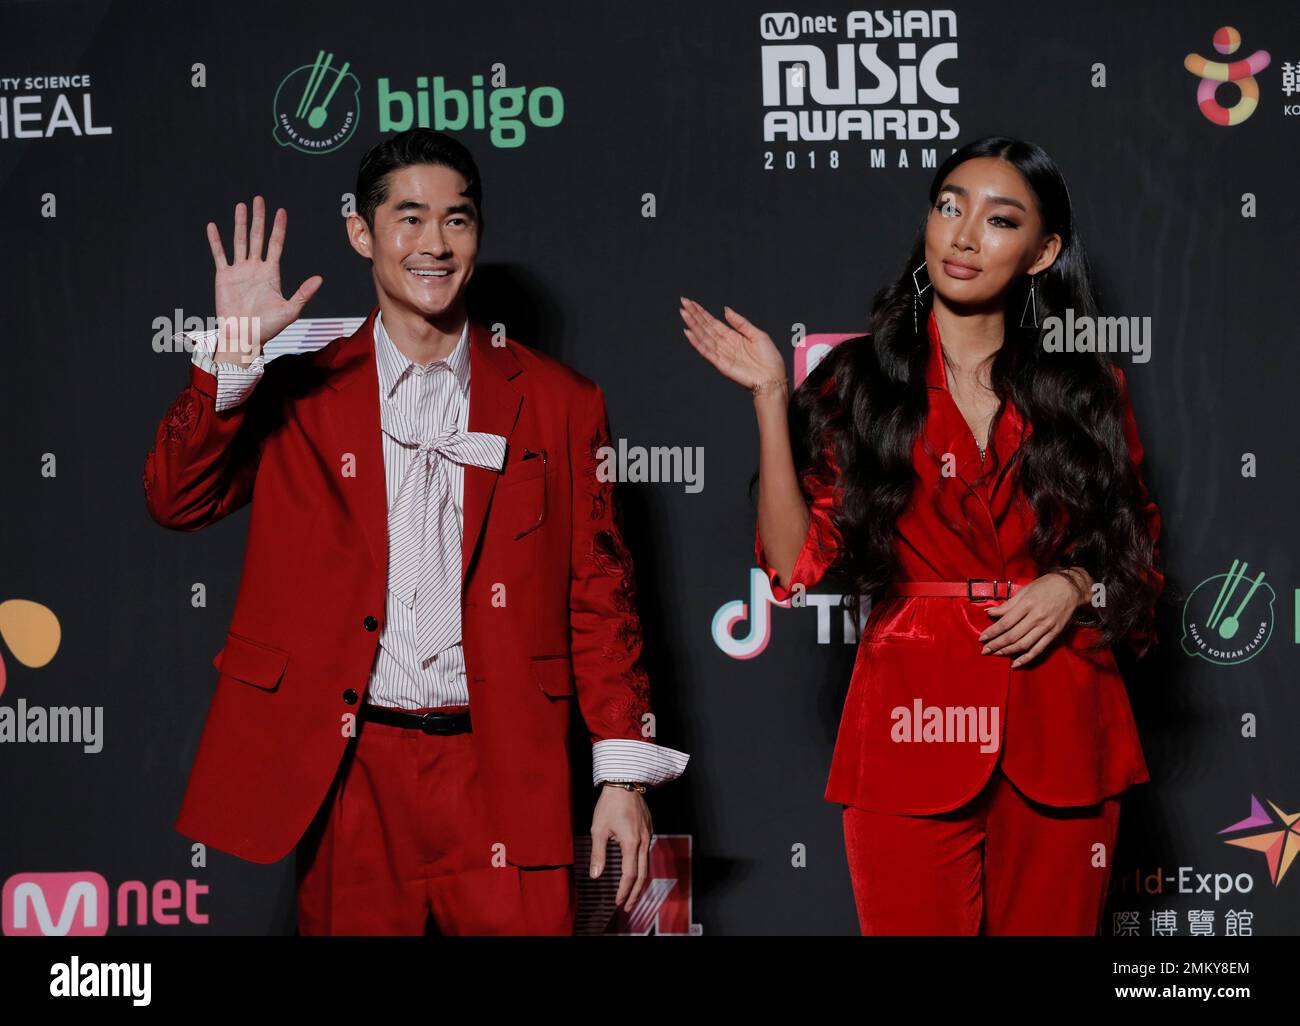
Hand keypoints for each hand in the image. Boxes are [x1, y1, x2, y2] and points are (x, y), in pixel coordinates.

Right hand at [207, 195, 322, 365]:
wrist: (245, 337)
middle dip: (259, 218)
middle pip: (258, 237)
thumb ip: (303, 293)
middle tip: (259, 199)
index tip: (281, 211)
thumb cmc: (268, 328)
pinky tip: (213, 226)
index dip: (279, 228)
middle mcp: (256, 268)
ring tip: (240, 206)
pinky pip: (219, 255)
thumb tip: (319, 279)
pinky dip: (215, 241)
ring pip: (239, 241)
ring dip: (239, 224)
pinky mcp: (224, 276)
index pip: (276, 245)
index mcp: (271, 273)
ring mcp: (239, 271)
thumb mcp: (290, 310)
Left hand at [589, 784, 652, 910]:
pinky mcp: (649, 830)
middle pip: (643, 874)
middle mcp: (643, 841)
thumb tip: (595, 875)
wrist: (624, 782)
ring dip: (639, 882)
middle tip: (628, 907)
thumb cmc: (609, 804)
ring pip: (647, 865)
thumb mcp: (598, 829)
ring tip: (632, 894)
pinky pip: (647, 853)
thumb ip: (598, 854)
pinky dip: (642, 868)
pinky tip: (635, 871)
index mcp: (631, 843)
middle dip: (635, 893)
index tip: (618, 902)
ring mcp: (648, 835)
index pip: (630, 875)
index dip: (624, 891)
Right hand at [679, 297, 785, 390]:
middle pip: (705, 327)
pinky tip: (689, 333)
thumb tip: (725, 310)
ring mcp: (721, 354)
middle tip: (683, 302)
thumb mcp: (757, 334)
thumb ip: (740, 323)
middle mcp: (724, 344)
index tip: (691, 302)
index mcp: (733, 336)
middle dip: (694, 315)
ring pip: (703, 337)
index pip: (713, 322)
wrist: (773, 378)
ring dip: (693, 325)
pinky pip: (707, 352)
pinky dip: (697, 343)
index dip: (702, 312)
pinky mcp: (721, 364)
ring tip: (683, 313)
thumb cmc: (769, 359)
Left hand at [977, 571, 1087, 667]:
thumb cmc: (1045, 586)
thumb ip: (1007, 605)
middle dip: (996, 644)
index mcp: (1027, 604)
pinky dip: (1026, 658)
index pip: (1005, 622)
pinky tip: (1015, 664)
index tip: (982, 638)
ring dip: (1008, 652)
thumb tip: (989, 612)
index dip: (992, 632)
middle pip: (1012, 636)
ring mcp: (1046, 627)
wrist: (1071, 588)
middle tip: (985, 650)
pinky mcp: (1054, 634)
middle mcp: (1037, 617)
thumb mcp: (1024, 591)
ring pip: (1024, 644)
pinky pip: (1038, 649)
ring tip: (996, 654)